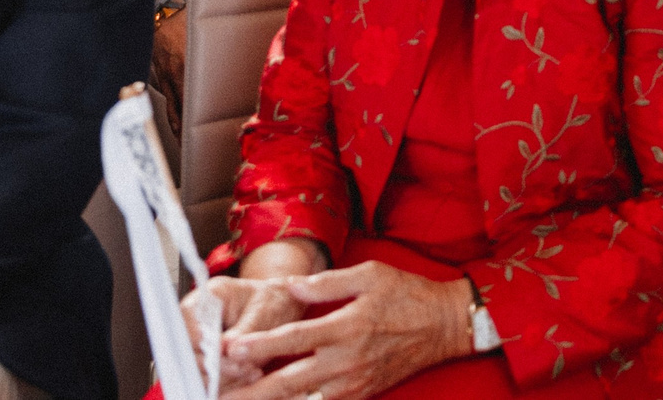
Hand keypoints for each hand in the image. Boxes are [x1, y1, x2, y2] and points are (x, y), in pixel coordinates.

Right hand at [196, 276, 307, 392]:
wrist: (284, 312)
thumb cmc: (275, 303)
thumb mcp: (267, 310)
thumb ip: (246, 329)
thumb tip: (226, 348)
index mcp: (211, 296)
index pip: (188, 314)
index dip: (197, 335)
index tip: (217, 350)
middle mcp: (198, 320)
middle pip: (187, 346)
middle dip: (213, 362)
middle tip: (241, 368)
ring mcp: (200, 343)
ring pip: (196, 367)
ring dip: (222, 376)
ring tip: (251, 371)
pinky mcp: (207, 363)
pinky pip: (208, 380)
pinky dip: (228, 383)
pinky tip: (250, 376)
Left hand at [220, 261, 471, 399]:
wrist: (444, 325)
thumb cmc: (408, 295)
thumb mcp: (371, 275)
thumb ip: (327, 283)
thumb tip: (292, 287)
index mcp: (348, 326)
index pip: (294, 339)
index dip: (260, 346)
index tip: (230, 349)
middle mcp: (346, 360)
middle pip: (288, 383)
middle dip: (250, 391)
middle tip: (219, 396)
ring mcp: (352, 383)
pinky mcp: (359, 395)